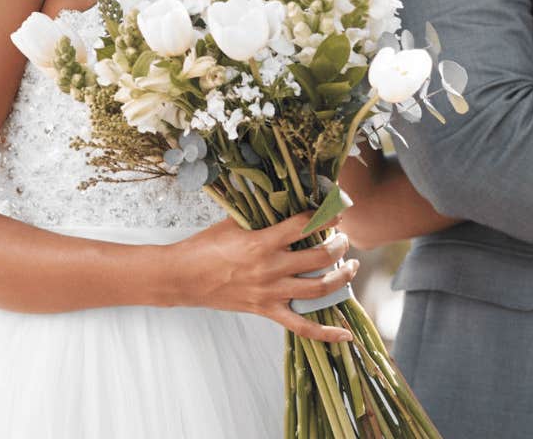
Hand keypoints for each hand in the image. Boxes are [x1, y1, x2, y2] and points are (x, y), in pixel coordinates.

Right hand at [176, 213, 357, 342]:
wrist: (182, 278)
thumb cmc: (204, 246)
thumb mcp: (232, 222)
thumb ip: (260, 212)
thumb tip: (284, 197)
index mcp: (262, 242)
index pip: (304, 226)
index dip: (326, 218)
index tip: (337, 213)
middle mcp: (270, 268)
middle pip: (321, 257)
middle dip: (340, 245)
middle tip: (343, 239)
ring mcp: (270, 293)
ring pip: (319, 289)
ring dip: (342, 277)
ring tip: (351, 266)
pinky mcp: (266, 311)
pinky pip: (302, 327)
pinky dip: (326, 333)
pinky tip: (345, 336)